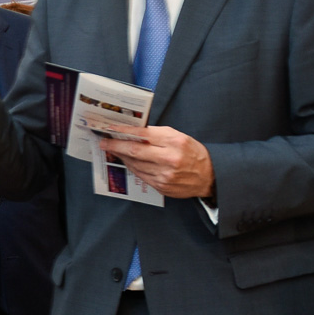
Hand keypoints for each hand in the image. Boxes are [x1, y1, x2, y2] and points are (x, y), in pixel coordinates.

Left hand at [97, 126, 215, 198]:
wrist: (209, 177)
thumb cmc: (193, 153)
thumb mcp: (179, 137)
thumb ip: (157, 134)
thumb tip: (134, 132)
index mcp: (174, 142)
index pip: (142, 135)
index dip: (123, 131)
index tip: (110, 128)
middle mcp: (169, 159)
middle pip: (134, 151)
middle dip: (115, 146)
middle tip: (104, 142)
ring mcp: (164, 175)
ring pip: (135, 164)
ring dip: (122, 157)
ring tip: (114, 150)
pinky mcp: (161, 186)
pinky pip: (141, 175)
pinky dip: (132, 167)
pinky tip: (128, 161)